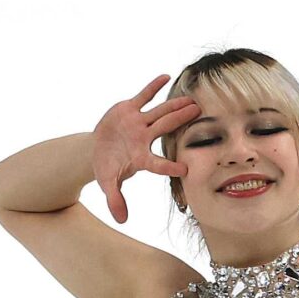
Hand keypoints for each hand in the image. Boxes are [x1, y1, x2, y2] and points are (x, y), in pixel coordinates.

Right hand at [92, 73, 199, 223]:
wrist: (97, 150)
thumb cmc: (106, 168)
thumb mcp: (108, 184)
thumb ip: (116, 200)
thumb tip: (122, 221)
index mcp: (141, 158)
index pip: (158, 163)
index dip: (169, 166)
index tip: (185, 169)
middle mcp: (144, 139)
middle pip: (165, 129)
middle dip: (181, 121)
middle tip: (201, 115)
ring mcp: (139, 123)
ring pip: (159, 112)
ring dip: (174, 106)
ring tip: (192, 100)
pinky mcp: (130, 110)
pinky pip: (143, 96)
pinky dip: (152, 87)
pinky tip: (166, 76)